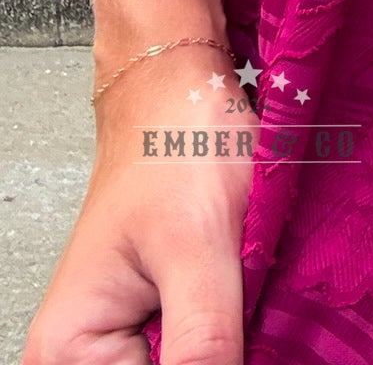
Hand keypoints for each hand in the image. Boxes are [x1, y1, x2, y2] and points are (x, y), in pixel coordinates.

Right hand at [23, 41, 256, 364]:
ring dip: (234, 333)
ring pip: (203, 361)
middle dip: (223, 347)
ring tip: (237, 272)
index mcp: (71, 352)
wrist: (184, 90)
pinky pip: (209, 344)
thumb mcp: (197, 246)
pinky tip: (245, 282)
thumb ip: (203, 336)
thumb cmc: (173, 144)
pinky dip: (238, 321)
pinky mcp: (167, 319)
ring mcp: (130, 339)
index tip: (236, 325)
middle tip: (241, 289)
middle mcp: (89, 355)